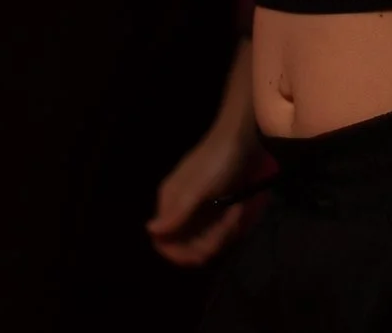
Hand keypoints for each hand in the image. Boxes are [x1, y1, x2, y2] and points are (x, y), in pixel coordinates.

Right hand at [146, 113, 264, 266]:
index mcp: (170, 203)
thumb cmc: (217, 162)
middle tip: (229, 223)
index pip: (163, 242)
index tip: (203, 252)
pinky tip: (238, 210)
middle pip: (187, 245)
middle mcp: (180, 208)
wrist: (241, 138)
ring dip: (223, 232)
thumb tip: (150, 230)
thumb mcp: (197, 188)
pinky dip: (228, 226)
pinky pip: (216, 229)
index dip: (179, 253)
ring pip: (204, 239)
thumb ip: (176, 212)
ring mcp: (197, 208)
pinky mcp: (214, 206)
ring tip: (236, 211)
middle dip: (210, 242)